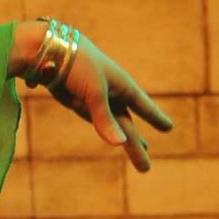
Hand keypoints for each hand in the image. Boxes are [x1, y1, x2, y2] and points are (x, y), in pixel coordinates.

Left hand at [10, 19, 170, 175]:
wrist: (50, 51)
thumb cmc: (79, 66)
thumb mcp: (94, 93)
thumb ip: (106, 120)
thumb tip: (121, 144)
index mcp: (123, 86)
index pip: (143, 107)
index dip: (155, 118)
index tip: (169, 128)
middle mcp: (112, 94)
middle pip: (127, 126)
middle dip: (136, 146)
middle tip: (145, 168)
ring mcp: (95, 100)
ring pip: (113, 126)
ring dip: (125, 139)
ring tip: (140, 149)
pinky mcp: (78, 103)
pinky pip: (96, 120)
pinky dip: (106, 129)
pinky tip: (115, 135)